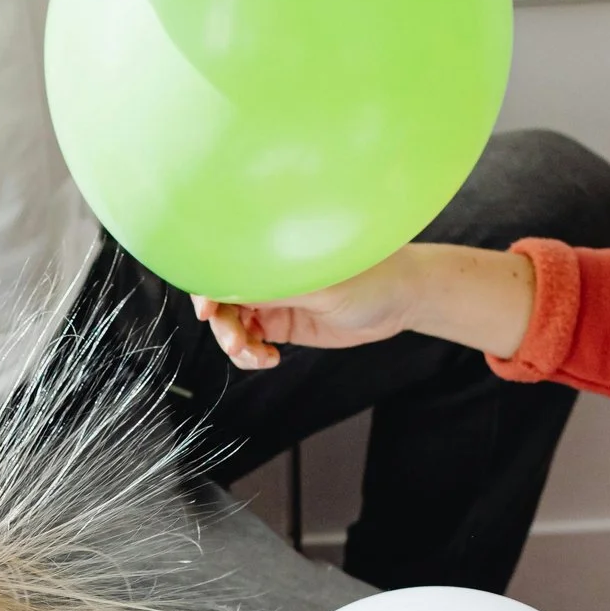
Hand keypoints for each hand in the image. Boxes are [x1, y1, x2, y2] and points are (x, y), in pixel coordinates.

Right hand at [194, 250, 426, 368]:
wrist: (403, 298)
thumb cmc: (372, 275)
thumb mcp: (321, 284)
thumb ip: (276, 287)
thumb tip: (232, 289)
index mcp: (272, 252)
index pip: (224, 265)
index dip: (206, 287)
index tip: (206, 310)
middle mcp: (268, 274)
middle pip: (222, 299)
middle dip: (223, 325)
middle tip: (238, 345)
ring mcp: (274, 300)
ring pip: (234, 325)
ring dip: (237, 345)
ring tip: (259, 357)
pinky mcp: (284, 324)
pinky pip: (252, 342)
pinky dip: (252, 355)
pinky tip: (269, 359)